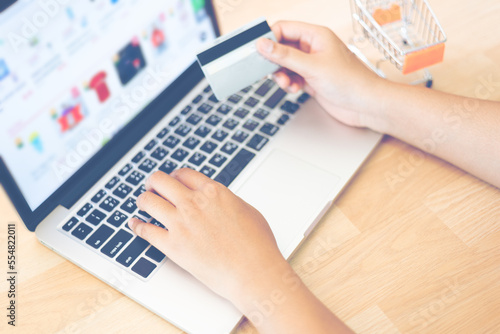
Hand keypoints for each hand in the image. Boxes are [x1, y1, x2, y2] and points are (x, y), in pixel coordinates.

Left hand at [128, 169, 288, 303]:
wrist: (253, 272)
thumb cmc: (257, 245)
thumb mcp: (247, 210)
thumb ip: (227, 200)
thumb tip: (217, 199)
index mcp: (213, 192)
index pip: (183, 173)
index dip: (174, 175)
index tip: (172, 180)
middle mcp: (194, 203)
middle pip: (160, 180)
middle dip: (154, 182)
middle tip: (152, 187)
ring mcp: (181, 224)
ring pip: (147, 201)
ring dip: (143, 200)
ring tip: (143, 203)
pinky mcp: (172, 246)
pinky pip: (145, 230)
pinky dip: (136, 225)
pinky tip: (134, 223)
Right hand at [257, 21, 387, 129]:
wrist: (365, 105)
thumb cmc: (351, 81)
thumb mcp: (312, 67)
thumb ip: (285, 56)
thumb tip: (264, 45)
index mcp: (316, 36)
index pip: (285, 28)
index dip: (270, 38)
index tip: (259, 51)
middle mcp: (314, 48)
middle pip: (283, 48)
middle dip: (275, 60)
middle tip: (269, 70)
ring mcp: (312, 65)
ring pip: (286, 65)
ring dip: (281, 75)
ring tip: (286, 83)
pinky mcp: (312, 80)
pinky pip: (292, 77)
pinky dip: (289, 84)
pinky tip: (294, 89)